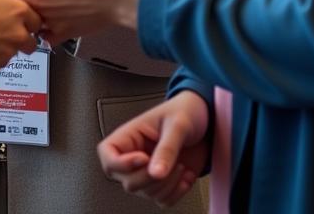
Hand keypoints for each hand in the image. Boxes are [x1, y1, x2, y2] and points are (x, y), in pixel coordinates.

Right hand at [0, 0, 42, 75]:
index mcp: (19, 12)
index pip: (37, 19)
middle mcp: (18, 34)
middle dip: (21, 35)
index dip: (28, 18)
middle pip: (30, 39)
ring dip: (5, 46)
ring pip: (14, 52)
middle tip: (3, 28)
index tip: (19, 17)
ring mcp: (7, 53)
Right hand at [98, 91, 209, 206]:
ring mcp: (148, 172)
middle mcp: (134, 156)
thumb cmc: (185, 112)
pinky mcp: (163, 183)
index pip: (107, 155)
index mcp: (130, 135)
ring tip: (182, 166)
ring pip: (147, 194)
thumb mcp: (177, 125)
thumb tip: (155, 174)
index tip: (144, 158)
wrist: (205, 122)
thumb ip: (166, 149)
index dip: (120, 164)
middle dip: (152, 178)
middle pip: (128, 182)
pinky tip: (187, 175)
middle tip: (173, 162)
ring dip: (168, 185)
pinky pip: (164, 201)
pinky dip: (178, 193)